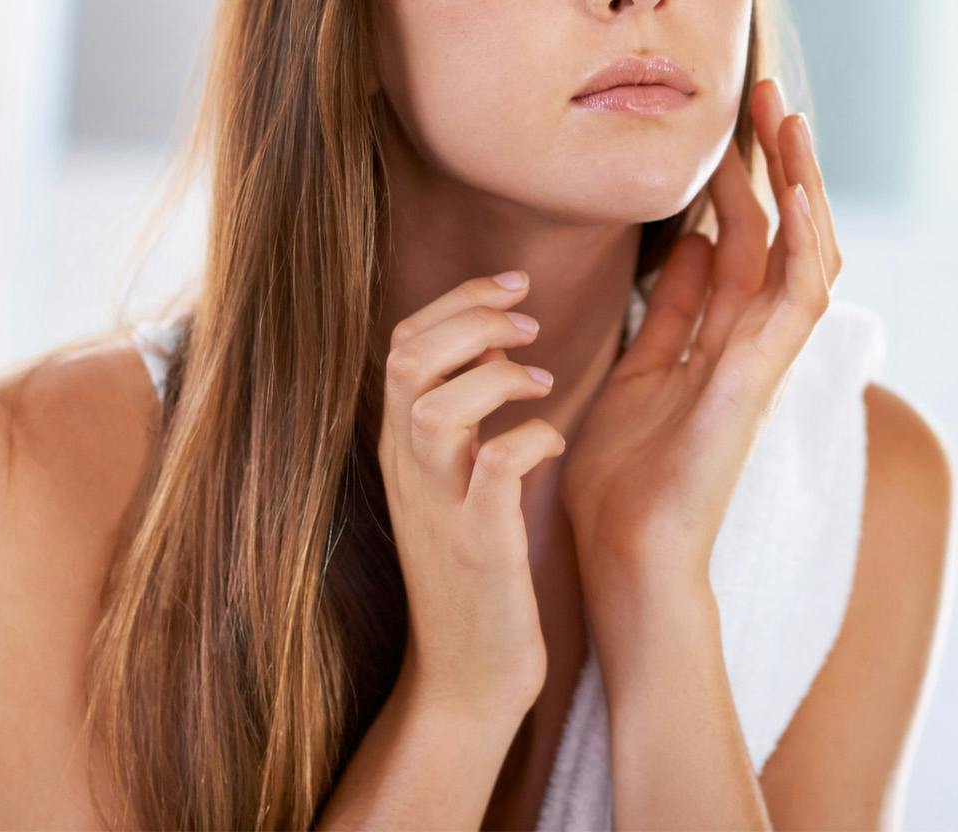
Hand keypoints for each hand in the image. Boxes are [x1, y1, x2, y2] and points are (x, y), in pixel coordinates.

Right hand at [375, 270, 564, 719]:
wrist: (466, 675)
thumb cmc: (476, 568)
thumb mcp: (456, 478)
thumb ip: (464, 410)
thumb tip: (497, 335)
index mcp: (404, 446)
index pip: (402, 342)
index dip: (458, 298)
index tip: (516, 282)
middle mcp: (409, 468)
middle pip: (406, 359)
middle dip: (471, 318)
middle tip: (530, 320)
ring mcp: (439, 507)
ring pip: (433, 408)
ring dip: (494, 376)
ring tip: (542, 379)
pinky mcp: (478, 546)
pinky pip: (494, 470)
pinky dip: (528, 440)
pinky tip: (555, 442)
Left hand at [558, 77, 843, 594]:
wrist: (622, 559)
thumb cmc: (623, 484)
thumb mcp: (637, 371)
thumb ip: (669, 312)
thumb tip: (685, 243)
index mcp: (719, 341)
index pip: (742, 242)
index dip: (738, 180)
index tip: (727, 124)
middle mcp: (751, 345)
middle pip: (779, 235)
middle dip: (777, 163)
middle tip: (769, 93)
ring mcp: (763, 362)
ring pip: (805, 255)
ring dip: (802, 185)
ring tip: (789, 119)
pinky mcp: (760, 381)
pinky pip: (798, 300)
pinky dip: (805, 242)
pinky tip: (798, 189)